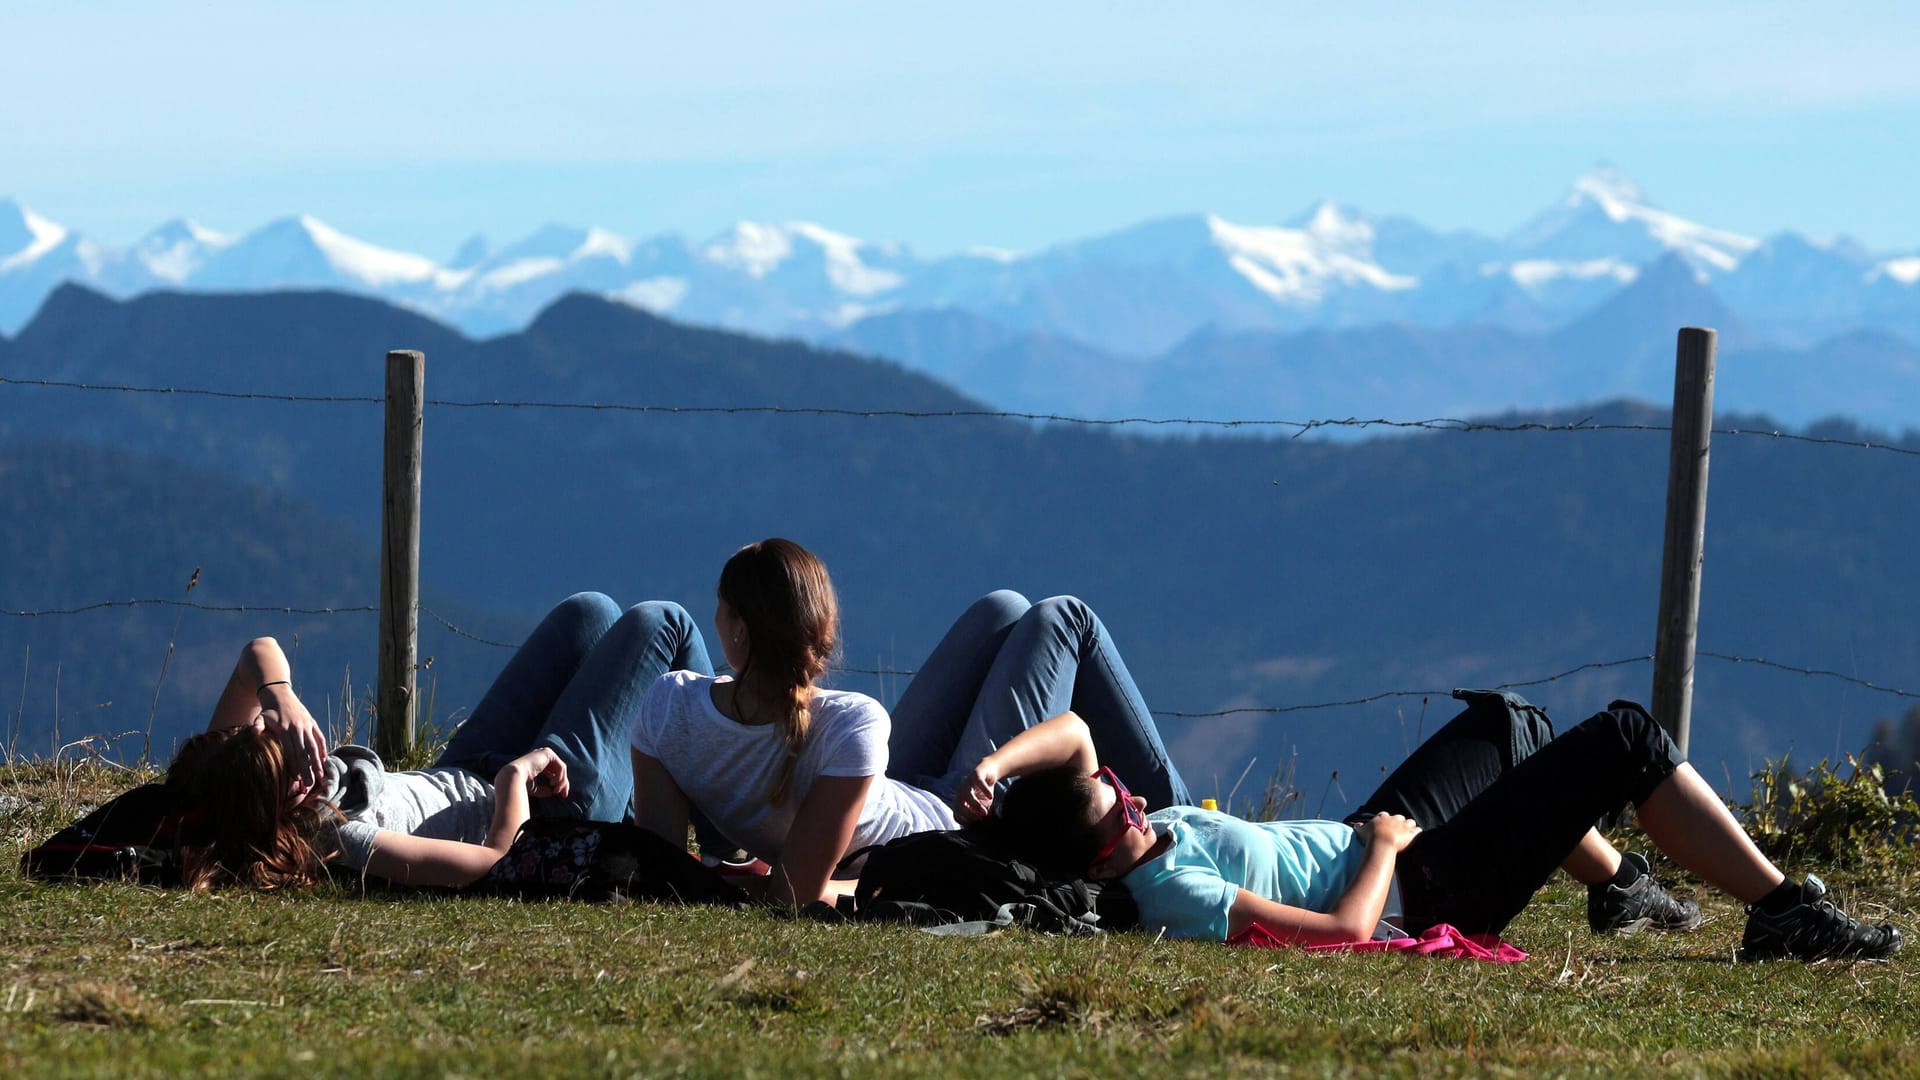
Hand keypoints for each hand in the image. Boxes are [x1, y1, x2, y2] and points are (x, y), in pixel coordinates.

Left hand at [256, 685, 326, 801]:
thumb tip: (254, 732)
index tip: (296, 779)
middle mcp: (298, 727)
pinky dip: (323, 749)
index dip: (294, 766)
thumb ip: (257, 725)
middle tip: (310, 784)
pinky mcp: (312, 722)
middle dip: (308, 769)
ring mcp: (306, 725)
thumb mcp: (259, 717)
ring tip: (321, 776)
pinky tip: (324, 760)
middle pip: (304, 752)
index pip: (291, 751)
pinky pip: (320, 737)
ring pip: (314, 746)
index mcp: (285, 729)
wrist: (279, 693)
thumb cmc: (267, 711)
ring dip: (318, 762)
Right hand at [503, 748, 569, 798]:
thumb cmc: (521, 784)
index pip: (553, 773)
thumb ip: (543, 789)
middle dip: (563, 783)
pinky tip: (553, 783)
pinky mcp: (547, 753)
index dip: (559, 784)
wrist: (514, 778)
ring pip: (561, 768)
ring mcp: (544, 753)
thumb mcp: (534, 788)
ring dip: (562, 781)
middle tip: (564, 795)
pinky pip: (560, 766)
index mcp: (536, 764)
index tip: (563, 795)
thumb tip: (551, 792)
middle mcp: (540, 756)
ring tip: (556, 790)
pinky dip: (560, 776)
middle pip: (559, 770)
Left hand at [953, 758, 1001, 822]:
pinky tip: (990, 797)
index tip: (976, 824)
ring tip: (985, 811)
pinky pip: (978, 782)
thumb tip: (985, 829)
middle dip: (969, 814)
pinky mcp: (976, 774)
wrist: (989, 772)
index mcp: (960, 802)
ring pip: (966, 795)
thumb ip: (982, 817)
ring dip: (975, 805)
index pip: (957, 815)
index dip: (965, 821)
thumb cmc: (984, 793)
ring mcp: (967, 783)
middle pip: (958, 806)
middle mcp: (961, 793)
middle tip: (981, 818)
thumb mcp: (983, 807)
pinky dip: (984, 790)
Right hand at [1353, 811, 1420, 852]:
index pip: (1384, 815)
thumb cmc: (1370, 838)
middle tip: (1397, 830)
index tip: (1384, 825)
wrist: (1382, 842)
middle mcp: (1394, 819)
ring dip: (1409, 826)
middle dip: (1399, 822)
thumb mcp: (1361, 831)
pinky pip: (1417, 830)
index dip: (1385, 820)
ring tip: (1408, 831)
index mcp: (1382, 817)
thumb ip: (1360, 827)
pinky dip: (1417, 832)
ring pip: (1410, 822)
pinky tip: (1417, 835)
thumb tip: (1356, 825)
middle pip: (1398, 817)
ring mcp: (1403, 825)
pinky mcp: (1411, 833)